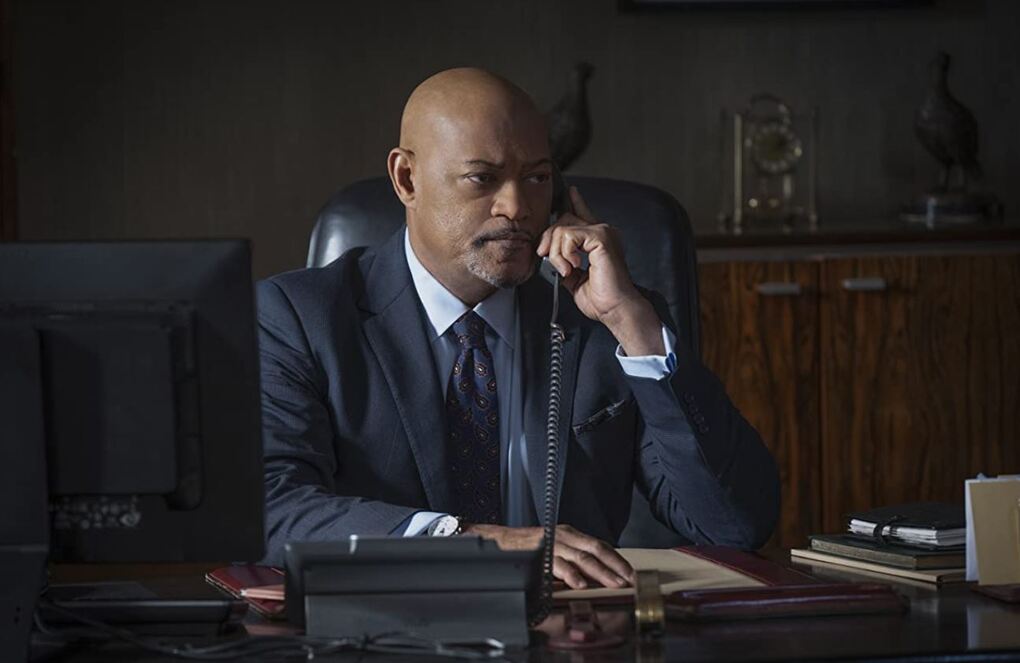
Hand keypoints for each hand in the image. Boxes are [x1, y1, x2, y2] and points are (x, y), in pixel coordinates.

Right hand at [462, 522, 634, 589]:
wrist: (500, 541)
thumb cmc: (528, 548)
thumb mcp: (556, 548)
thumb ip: (574, 557)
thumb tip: (596, 575)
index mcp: (570, 534)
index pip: (599, 545)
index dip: (616, 559)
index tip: (630, 573)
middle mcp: (564, 536)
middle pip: (596, 549)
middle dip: (615, 565)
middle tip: (628, 580)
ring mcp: (553, 543)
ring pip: (582, 557)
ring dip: (600, 572)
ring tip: (613, 584)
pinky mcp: (540, 553)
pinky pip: (558, 564)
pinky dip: (571, 575)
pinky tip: (581, 584)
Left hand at [536, 187, 663, 355]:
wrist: (615, 309)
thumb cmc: (602, 299)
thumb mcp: (574, 278)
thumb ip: (564, 263)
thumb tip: (550, 256)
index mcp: (598, 241)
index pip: (583, 213)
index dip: (574, 201)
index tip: (570, 191)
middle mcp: (603, 232)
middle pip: (564, 219)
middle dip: (548, 238)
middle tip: (545, 256)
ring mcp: (603, 232)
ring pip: (563, 227)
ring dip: (556, 252)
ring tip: (566, 269)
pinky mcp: (601, 237)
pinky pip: (569, 235)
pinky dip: (564, 253)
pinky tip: (573, 266)